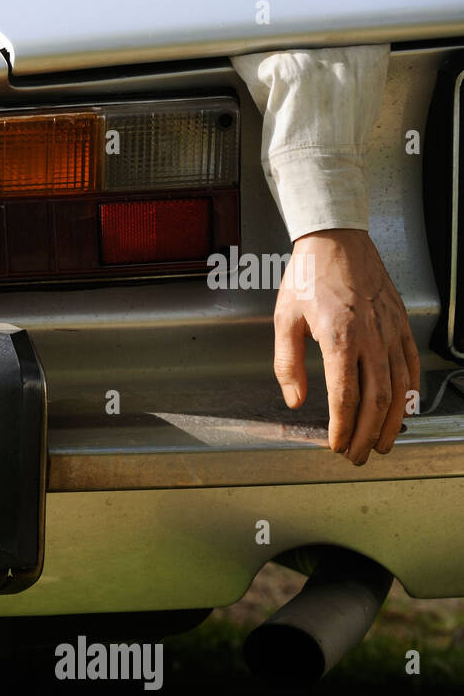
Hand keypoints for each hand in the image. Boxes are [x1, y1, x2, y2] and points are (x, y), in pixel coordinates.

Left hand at [272, 229, 419, 464]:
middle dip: (365, 434)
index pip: (345, 395)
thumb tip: (294, 399)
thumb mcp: (284, 319)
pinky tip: (401, 410)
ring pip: (399, 388)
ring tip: (379, 444)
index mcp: (340, 337)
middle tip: (355, 455)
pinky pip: (410, 366)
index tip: (335, 445)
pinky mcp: (401, 325)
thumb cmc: (309, 276)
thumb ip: (287, 363)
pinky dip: (408, 394)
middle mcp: (371, 337)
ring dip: (390, 422)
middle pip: (376, 399)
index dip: (342, 426)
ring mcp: (391, 331)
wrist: (337, 240)